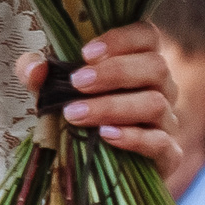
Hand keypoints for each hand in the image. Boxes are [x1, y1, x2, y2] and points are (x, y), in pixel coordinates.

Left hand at [16, 22, 180, 181]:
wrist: (96, 168)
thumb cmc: (79, 114)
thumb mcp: (51, 90)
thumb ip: (37, 73)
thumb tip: (35, 68)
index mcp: (140, 60)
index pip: (146, 35)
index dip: (121, 39)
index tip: (85, 53)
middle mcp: (162, 87)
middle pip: (155, 67)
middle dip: (114, 72)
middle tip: (77, 84)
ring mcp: (168, 121)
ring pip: (156, 104)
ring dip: (113, 107)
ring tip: (76, 114)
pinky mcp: (169, 155)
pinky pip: (162, 143)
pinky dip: (133, 138)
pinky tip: (106, 136)